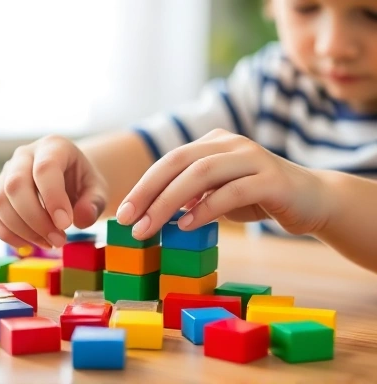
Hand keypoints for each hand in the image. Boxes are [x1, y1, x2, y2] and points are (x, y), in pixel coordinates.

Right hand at [0, 135, 107, 248]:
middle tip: (59, 240)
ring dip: (23, 230)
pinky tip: (29, 244)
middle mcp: (25, 155)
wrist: (69, 179)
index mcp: (53, 146)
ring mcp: (7, 172)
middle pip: (16, 185)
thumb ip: (94, 203)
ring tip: (50, 243)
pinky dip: (7, 234)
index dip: (53, 198)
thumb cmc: (83, 183)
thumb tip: (81, 219)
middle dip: (36, 219)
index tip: (66, 224)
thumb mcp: (98, 189)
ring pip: (0, 201)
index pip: (45, 168)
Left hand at [116, 129, 329, 238]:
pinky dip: (206, 209)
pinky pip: (232, 192)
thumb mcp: (218, 194)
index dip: (143, 186)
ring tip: (150, 228)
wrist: (313, 199)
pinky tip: (187, 226)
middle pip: (179, 162)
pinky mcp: (271, 179)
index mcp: (213, 143)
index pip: (170, 161)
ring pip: (201, 173)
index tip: (124, 213)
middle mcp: (230, 143)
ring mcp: (252, 158)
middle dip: (149, 192)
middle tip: (129, 221)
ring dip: (170, 202)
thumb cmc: (258, 197)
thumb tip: (153, 212)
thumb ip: (191, 196)